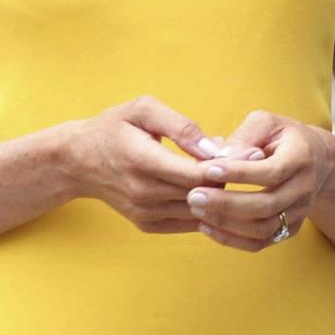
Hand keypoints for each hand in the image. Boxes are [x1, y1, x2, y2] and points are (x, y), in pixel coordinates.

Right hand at [58, 95, 255, 234]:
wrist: (78, 161)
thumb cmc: (114, 127)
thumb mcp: (143, 110)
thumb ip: (180, 126)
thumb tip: (214, 146)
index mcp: (143, 162)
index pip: (198, 173)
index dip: (230, 165)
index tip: (255, 153)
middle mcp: (144, 194)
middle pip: (203, 193)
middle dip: (232, 179)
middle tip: (256, 161)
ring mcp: (145, 213)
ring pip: (199, 210)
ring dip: (222, 195)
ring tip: (240, 173)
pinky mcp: (148, 225)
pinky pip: (189, 221)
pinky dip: (207, 207)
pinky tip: (217, 188)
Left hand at [184, 110, 334, 252]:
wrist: (318, 160)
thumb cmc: (283, 136)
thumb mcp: (267, 123)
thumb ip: (244, 137)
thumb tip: (218, 156)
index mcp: (301, 157)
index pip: (271, 171)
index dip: (240, 173)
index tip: (208, 169)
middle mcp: (304, 188)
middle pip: (267, 205)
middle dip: (226, 203)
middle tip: (193, 196)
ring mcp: (299, 212)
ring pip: (263, 229)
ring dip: (226, 223)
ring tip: (196, 210)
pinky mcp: (289, 229)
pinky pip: (260, 243)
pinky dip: (231, 239)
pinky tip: (207, 226)